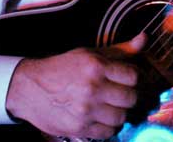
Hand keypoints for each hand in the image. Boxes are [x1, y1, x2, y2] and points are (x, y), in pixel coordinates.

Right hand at [5, 33, 144, 138]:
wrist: (29, 88)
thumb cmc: (63, 68)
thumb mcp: (90, 54)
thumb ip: (119, 50)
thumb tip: (144, 39)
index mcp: (96, 67)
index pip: (133, 76)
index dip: (134, 78)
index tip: (128, 80)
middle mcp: (92, 88)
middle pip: (130, 98)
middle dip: (129, 96)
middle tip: (121, 95)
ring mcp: (85, 110)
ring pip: (121, 117)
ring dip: (119, 113)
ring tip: (110, 106)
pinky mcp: (78, 127)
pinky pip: (107, 132)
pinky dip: (108, 127)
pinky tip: (101, 118)